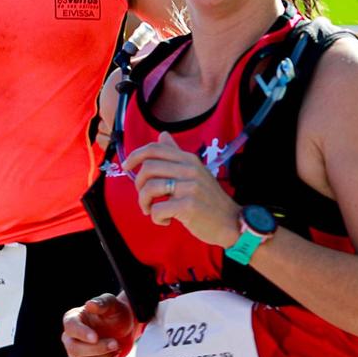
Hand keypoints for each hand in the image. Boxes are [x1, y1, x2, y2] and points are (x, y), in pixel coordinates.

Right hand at [61, 293, 138, 356]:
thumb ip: (102, 303)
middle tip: (115, 343)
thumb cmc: (115, 313)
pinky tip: (113, 356)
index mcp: (73, 319)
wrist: (124, 329)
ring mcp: (76, 354)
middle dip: (98, 349)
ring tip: (116, 347)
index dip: (81, 334)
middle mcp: (70, 338)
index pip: (70, 328)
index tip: (95, 337)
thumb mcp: (112, 304)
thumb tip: (89, 305)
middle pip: (74, 349)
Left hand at [122, 132, 239, 245]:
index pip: (155, 148)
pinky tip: (166, 221)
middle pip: (148, 168)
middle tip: (145, 198)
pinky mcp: (189, 206)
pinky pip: (158, 210)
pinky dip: (156, 218)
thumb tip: (162, 134)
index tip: (126, 167)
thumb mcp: (196, 172)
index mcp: (189, 159)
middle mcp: (190, 169)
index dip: (135, 156)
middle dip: (139, 185)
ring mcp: (190, 187)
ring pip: (150, 188)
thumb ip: (176, 154)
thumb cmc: (209, 199)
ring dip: (144, 203)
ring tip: (151, 211)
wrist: (231, 222)